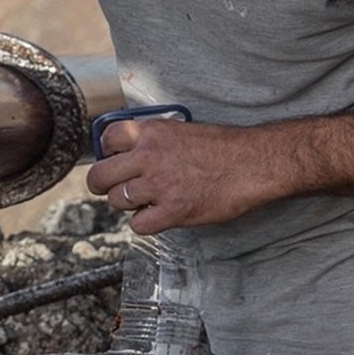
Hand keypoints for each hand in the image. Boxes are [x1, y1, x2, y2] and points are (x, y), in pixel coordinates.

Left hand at [84, 118, 276, 235]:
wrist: (253, 163)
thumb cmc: (223, 147)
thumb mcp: (181, 129)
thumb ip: (153, 140)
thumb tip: (130, 153)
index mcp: (151, 132)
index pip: (106, 139)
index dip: (107, 152)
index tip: (114, 159)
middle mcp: (149, 157)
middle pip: (100, 176)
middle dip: (101, 184)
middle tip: (111, 187)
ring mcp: (159, 186)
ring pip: (117, 201)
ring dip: (128, 203)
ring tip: (146, 200)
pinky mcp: (172, 211)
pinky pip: (138, 225)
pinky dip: (146, 223)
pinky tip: (159, 215)